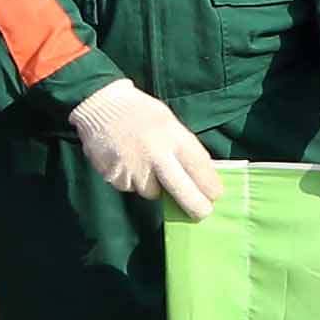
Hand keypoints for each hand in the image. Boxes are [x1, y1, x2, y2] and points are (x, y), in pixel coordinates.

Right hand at [69, 79, 219, 217]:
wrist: (102, 106)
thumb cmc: (143, 114)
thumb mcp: (171, 125)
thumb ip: (184, 149)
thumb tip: (201, 176)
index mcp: (174, 138)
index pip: (198, 167)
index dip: (209, 185)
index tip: (216, 196)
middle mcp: (155, 155)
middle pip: (181, 189)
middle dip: (194, 205)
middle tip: (202, 213)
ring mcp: (134, 168)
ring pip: (153, 191)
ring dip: (155, 186)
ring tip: (146, 162)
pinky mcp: (115, 177)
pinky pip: (131, 187)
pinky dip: (133, 181)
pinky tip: (128, 162)